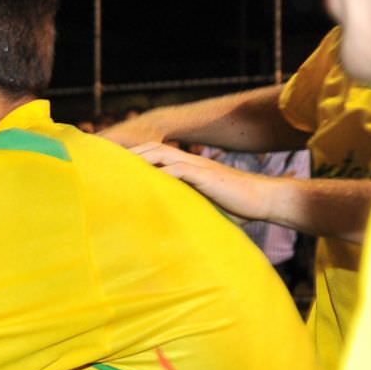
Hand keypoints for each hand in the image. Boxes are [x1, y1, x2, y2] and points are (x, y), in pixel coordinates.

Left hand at [127, 141, 258, 216]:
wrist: (265, 199)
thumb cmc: (237, 205)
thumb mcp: (206, 204)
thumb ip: (188, 204)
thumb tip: (172, 220)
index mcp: (188, 167)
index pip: (156, 154)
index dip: (135, 156)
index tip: (114, 165)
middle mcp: (190, 162)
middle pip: (153, 149)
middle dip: (129, 152)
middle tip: (105, 160)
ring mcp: (198, 167)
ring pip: (162, 154)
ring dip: (139, 157)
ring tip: (116, 165)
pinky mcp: (205, 176)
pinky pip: (178, 169)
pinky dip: (160, 172)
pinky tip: (143, 178)